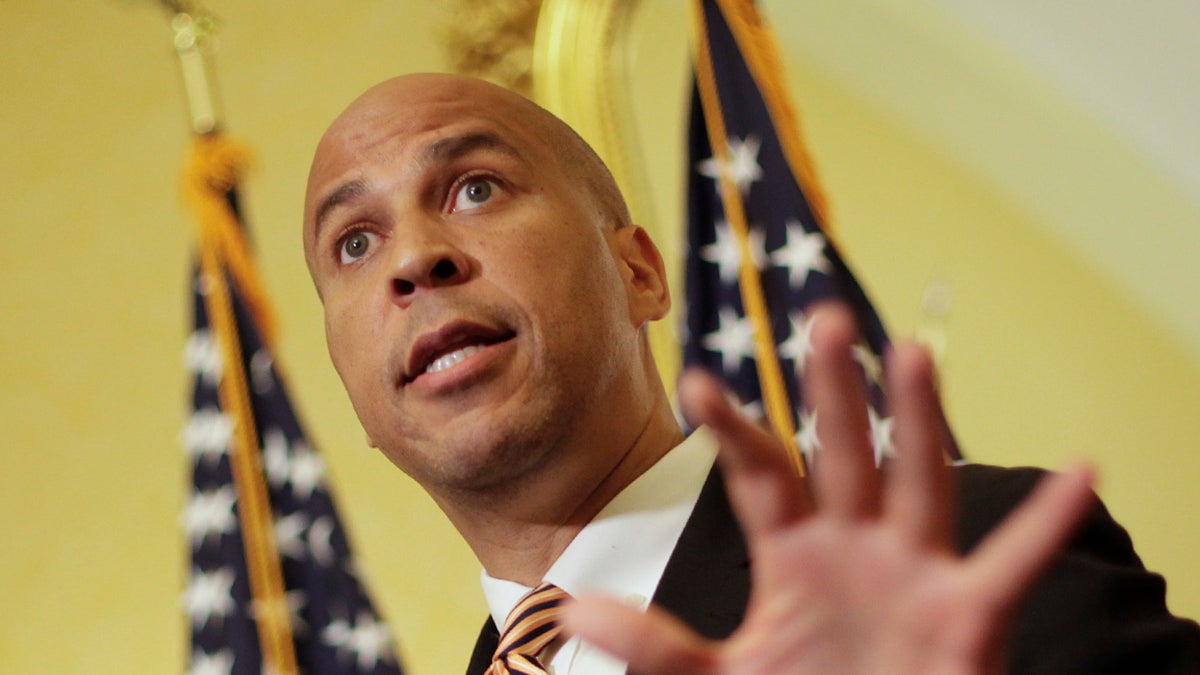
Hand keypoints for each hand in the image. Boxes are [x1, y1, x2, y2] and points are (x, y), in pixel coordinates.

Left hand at [562, 305, 1095, 673]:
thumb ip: (655, 646)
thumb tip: (572, 609)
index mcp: (792, 552)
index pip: (761, 474)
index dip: (734, 429)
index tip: (699, 382)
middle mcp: (854, 546)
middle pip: (842, 454)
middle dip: (832, 391)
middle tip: (822, 316)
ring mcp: (912, 574)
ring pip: (917, 481)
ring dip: (918, 420)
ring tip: (913, 350)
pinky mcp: (966, 615)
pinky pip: (1013, 563)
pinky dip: (1047, 524)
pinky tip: (1082, 471)